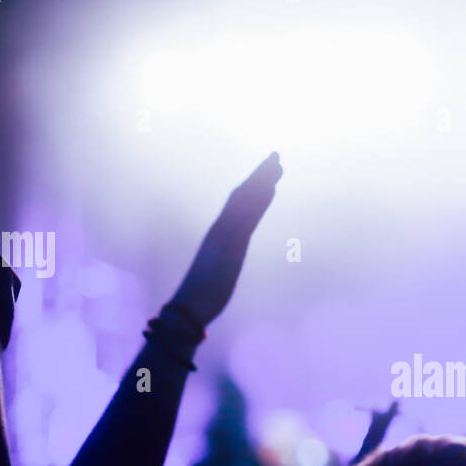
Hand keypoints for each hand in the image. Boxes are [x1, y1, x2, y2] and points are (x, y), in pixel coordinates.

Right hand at [169, 153, 282, 327]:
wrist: (187, 310)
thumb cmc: (200, 298)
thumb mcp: (218, 276)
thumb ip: (222, 264)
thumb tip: (225, 266)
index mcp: (219, 236)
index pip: (238, 204)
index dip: (254, 186)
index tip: (269, 171)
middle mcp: (221, 230)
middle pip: (243, 195)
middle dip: (260, 175)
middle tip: (277, 154)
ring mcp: (224, 236)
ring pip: (245, 201)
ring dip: (262, 180)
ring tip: (278, 162)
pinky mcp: (228, 246)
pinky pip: (245, 217)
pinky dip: (258, 201)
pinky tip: (271, 189)